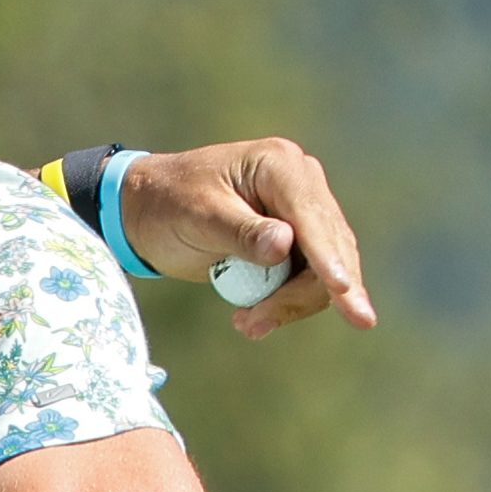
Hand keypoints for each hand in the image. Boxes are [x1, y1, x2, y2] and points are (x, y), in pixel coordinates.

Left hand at [119, 138, 375, 338]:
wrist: (148, 211)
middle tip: (255, 326)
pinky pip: (309, 280)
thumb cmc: (167, 204)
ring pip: (325, 271)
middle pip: (329, 248)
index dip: (328, 257)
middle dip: (304, 293)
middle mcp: (302, 184)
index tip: (343, 290)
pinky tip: (252, 319)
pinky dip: (286, 303)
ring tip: (246, 325)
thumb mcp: (197, 216)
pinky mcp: (298, 243)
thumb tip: (284, 245)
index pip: (313, 217)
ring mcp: (303, 214)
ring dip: (291, 304)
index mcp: (279, 165)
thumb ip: (240, 232)